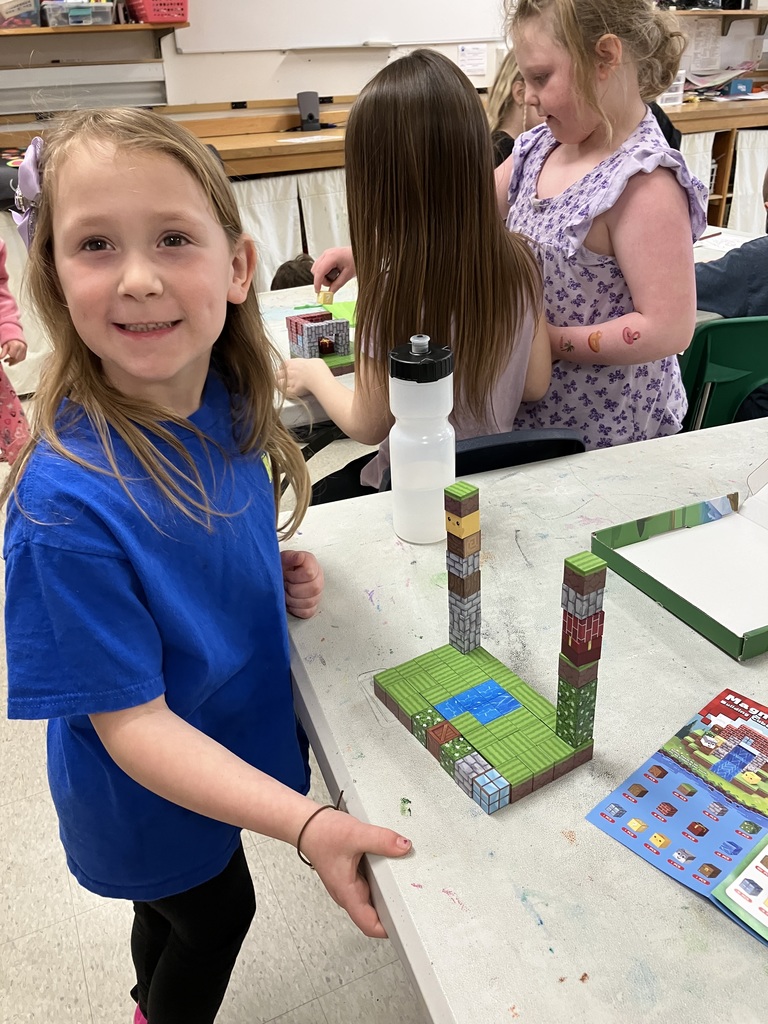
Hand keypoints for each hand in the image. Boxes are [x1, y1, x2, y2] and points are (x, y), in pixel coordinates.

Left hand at [0, 339, 25, 365]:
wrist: (16, 340)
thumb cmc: (11, 342)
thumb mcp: (5, 346)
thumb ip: (3, 353)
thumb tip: (0, 358)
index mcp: (16, 345)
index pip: (13, 355)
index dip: (9, 359)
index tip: (5, 360)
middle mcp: (21, 348)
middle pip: (16, 358)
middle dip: (11, 361)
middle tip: (7, 361)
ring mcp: (24, 350)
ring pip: (20, 359)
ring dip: (14, 362)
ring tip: (10, 362)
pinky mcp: (25, 353)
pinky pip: (22, 359)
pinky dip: (18, 361)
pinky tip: (14, 360)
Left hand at [281, 357, 331, 399]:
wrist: (318, 377)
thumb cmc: (317, 368)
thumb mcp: (312, 360)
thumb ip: (306, 363)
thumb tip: (310, 365)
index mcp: (291, 362)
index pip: (282, 366)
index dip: (283, 369)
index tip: (286, 371)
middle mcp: (288, 371)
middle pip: (277, 374)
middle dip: (280, 377)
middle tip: (285, 380)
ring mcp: (288, 381)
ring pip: (279, 384)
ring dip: (282, 386)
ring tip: (287, 388)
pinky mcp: (291, 390)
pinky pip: (285, 392)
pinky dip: (287, 393)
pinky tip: (291, 393)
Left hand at [281, 549, 323, 618]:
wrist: (279, 576)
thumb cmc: (281, 567)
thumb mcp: (282, 558)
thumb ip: (290, 556)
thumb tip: (299, 557)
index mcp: (312, 564)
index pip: (310, 573)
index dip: (294, 576)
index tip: (286, 574)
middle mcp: (318, 578)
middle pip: (314, 589)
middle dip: (293, 589)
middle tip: (285, 585)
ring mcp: (317, 593)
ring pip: (310, 602)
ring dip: (293, 600)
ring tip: (285, 593)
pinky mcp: (312, 606)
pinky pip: (308, 612)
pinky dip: (296, 609)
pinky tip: (290, 602)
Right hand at [300, 807, 411, 936]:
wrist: (306, 823)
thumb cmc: (321, 834)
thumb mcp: (355, 834)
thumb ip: (381, 840)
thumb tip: (403, 846)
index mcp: (348, 893)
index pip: (369, 925)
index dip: (389, 929)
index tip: (407, 924)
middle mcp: (349, 892)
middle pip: (375, 913)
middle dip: (394, 908)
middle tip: (414, 899)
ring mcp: (350, 883)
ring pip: (373, 896)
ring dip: (389, 890)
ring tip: (405, 881)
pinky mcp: (351, 872)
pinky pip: (371, 880)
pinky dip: (382, 876)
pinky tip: (391, 863)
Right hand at [312, 247, 355, 292]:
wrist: (359, 253)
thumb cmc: (355, 260)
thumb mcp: (348, 275)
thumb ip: (338, 284)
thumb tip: (330, 292)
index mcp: (332, 257)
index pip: (319, 271)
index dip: (317, 283)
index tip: (318, 291)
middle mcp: (326, 254)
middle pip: (315, 270)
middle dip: (322, 280)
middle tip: (332, 283)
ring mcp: (326, 254)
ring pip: (316, 269)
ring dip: (323, 276)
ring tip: (335, 277)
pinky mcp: (327, 256)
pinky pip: (320, 266)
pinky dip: (324, 273)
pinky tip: (333, 273)